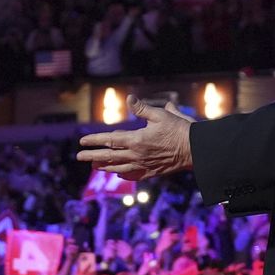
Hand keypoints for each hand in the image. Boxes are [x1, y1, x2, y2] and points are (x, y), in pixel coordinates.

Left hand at [77, 99, 194, 180]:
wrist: (195, 150)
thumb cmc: (179, 130)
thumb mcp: (161, 115)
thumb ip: (142, 109)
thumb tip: (129, 99)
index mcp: (137, 140)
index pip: (109, 140)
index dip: (94, 140)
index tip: (82, 141)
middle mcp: (137, 155)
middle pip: (109, 156)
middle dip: (92, 156)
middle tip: (79, 156)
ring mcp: (143, 166)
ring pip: (118, 167)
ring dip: (104, 166)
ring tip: (93, 166)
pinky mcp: (152, 172)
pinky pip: (133, 175)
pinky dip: (123, 174)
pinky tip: (118, 173)